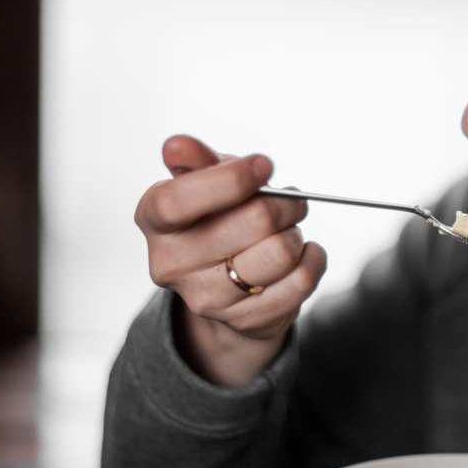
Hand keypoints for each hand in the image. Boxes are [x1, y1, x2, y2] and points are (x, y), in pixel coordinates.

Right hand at [134, 134, 327, 386]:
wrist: (223, 285)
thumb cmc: (216, 218)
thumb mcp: (204, 181)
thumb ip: (196, 160)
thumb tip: (177, 146)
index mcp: (154, 219)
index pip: (179, 200)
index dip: (230, 180)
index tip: (264, 165)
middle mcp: (170, 264)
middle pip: (253, 222)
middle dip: (285, 203)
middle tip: (292, 200)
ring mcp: (205, 298)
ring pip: (281, 253)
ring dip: (296, 234)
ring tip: (287, 231)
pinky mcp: (244, 321)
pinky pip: (301, 282)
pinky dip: (313, 260)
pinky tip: (303, 254)